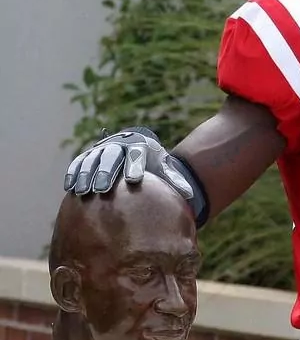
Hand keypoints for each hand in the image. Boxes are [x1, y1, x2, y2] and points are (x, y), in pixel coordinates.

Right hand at [64, 128, 204, 219]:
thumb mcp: (164, 169)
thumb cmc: (152, 165)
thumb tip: (190, 194)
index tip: (133, 180)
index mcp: (140, 146)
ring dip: (86, 174)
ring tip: (84, 191)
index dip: (134, 166)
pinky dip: (74, 173)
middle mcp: (119, 144)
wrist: (136, 151)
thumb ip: (175, 180)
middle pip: (111, 156)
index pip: (136, 155)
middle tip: (103, 190)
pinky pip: (79, 162)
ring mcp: (102, 148)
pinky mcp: (89, 155)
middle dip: (106, 172)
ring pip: (92, 159)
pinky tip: (70, 187)